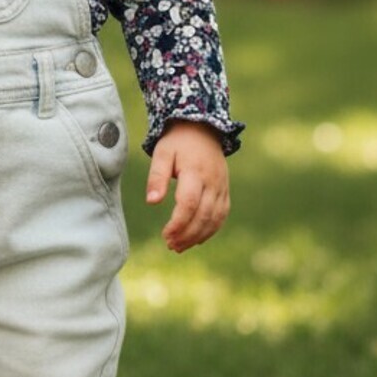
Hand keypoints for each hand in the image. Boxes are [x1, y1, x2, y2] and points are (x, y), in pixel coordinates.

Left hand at [146, 121, 229, 253]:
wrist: (202, 129)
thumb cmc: (177, 142)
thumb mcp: (161, 153)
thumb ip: (157, 177)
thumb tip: (152, 202)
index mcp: (195, 171)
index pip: (189, 204)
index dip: (178, 223)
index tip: (165, 235)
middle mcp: (212, 181)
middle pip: (203, 215)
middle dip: (187, 234)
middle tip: (170, 245)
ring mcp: (221, 187)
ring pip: (214, 218)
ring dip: (198, 236)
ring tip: (180, 247)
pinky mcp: (225, 191)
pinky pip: (221, 215)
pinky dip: (211, 230)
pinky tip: (197, 239)